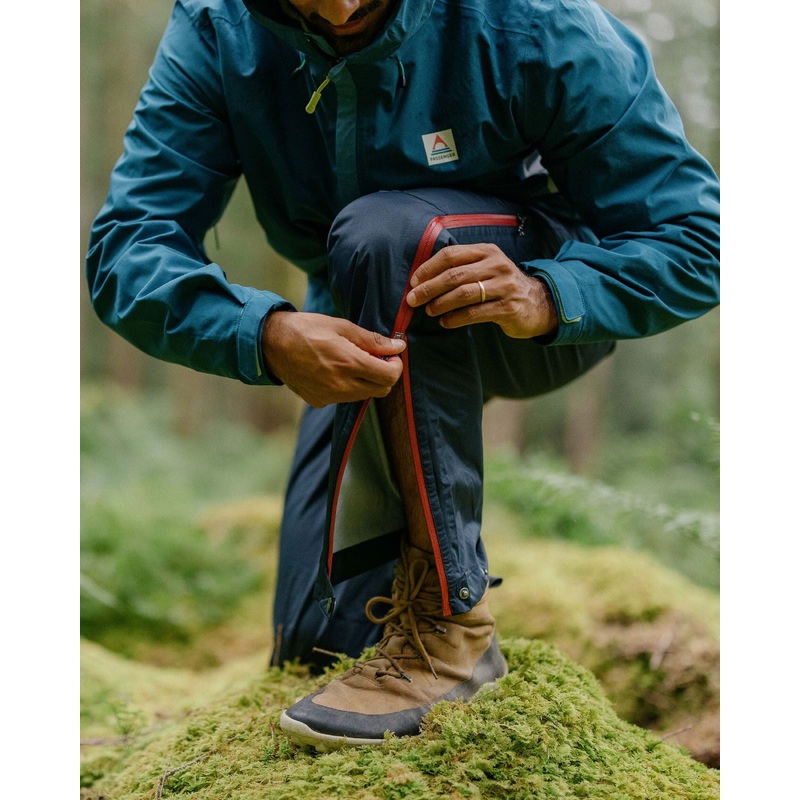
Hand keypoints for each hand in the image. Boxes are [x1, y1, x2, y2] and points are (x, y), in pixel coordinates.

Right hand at [262, 311, 405, 406]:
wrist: (271, 344)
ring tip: (354, 362)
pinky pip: (345, 398)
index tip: (391, 355)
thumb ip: (371, 339)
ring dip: (367, 381)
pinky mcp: (319, 401)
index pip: (389, 377)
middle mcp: (341, 385)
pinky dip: (349, 387)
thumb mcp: (341, 326)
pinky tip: (336, 370)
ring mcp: (329, 396)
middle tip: (376, 358)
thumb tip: (397, 346)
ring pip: (364, 395)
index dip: (396, 366)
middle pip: (381, 390)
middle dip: (385, 375)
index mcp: (349, 363)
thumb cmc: (306, 329)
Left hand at [406, 244, 557, 338]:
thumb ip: (461, 268)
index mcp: (487, 252)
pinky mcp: (507, 307)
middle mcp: (496, 265)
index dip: (428, 268)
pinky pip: (474, 312)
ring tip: (429, 311)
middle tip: (412, 300)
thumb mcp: (487, 268)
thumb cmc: (502, 286)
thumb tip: (423, 279)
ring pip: (463, 293)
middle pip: (454, 275)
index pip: (451, 255)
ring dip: (440, 303)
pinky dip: (455, 318)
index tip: (414, 281)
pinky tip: (445, 322)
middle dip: (429, 288)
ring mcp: (504, 286)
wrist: (539, 303)